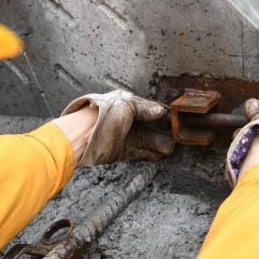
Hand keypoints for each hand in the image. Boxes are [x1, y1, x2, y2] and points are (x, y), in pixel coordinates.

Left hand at [55, 90, 172, 165]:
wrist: (83, 135)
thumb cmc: (101, 115)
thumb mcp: (126, 105)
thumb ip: (144, 108)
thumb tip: (159, 111)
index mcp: (124, 103)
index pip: (147, 108)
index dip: (160, 114)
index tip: (174, 120)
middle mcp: (124, 119)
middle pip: (147, 125)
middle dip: (161, 130)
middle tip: (176, 136)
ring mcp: (122, 135)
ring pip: (145, 139)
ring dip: (158, 143)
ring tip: (171, 148)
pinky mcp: (119, 151)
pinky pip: (138, 152)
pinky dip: (149, 153)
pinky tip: (160, 154)